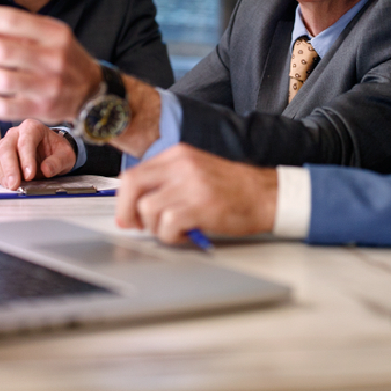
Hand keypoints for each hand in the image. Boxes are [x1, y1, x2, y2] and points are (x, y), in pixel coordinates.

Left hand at [0, 5, 101, 123]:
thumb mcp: (46, 37)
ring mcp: (50, 86)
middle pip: (0, 50)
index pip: (10, 19)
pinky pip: (1, 106)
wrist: (93, 93)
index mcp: (55, 33)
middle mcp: (55, 57)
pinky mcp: (42, 110)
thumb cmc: (59, 60)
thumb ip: (12, 31)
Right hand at [0, 119, 75, 189]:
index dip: (26, 159)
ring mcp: (4, 143)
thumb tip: (46, 169)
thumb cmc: (57, 152)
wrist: (51, 154)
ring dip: (0, 173)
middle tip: (15, 185)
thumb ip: (58, 162)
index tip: (29, 175)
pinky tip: (5, 183)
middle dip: (10, 168)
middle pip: (6, 148)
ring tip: (11, 186)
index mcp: (32, 128)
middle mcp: (15, 133)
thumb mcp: (65, 156)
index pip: (26, 141)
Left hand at [115, 144, 277, 243]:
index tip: (127, 215)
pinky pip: (166, 225)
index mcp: (178, 154)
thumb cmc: (232, 188)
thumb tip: (134, 206)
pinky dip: (172, 236)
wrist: (265, 195)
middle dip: (127, 211)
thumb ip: (167, 182)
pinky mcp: (200, 205)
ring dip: (155, 227)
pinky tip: (186, 234)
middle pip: (132, 184)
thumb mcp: (196, 172)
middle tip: (137, 226)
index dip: (124, 199)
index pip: (134, 174)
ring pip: (147, 209)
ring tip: (174, 229)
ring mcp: (191, 184)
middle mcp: (181, 164)